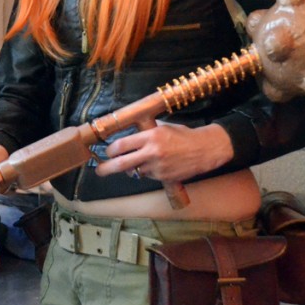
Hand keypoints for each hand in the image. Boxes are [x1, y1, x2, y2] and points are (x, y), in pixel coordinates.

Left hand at [95, 122, 232, 183]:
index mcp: (150, 136)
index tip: (107, 152)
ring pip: (135, 171)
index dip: (110, 150)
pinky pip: (147, 176)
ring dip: (131, 169)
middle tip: (99, 171)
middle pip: (121, 164)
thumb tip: (128, 136)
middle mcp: (152, 152)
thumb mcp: (162, 128)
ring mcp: (158, 167)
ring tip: (133, 164)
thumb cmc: (182, 136)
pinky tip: (154, 165)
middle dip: (107, 169)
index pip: (122, 145)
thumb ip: (145, 132)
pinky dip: (146, 172)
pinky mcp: (163, 177)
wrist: (204, 150)